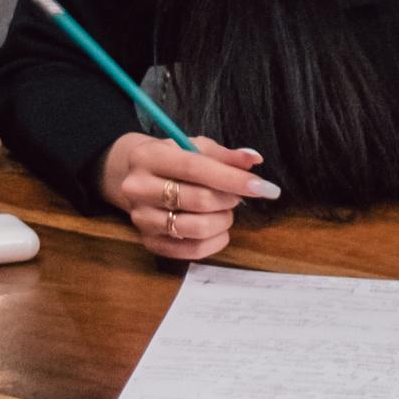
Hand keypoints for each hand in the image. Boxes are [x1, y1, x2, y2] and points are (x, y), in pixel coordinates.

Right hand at [96, 130, 281, 262]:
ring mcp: (141, 218)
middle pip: (198, 200)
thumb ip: (225, 155)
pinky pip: (191, 251)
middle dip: (229, 199)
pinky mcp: (149, 242)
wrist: (134, 178)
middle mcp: (138, 188)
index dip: (233, 179)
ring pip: (196, 228)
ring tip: (226, 210)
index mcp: (148, 157)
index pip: (196, 168)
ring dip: (223, 220)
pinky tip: (219, 229)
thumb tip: (254, 160)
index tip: (263, 187)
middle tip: (238, 196)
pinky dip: (215, 241)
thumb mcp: (194, 147)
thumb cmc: (172, 159)